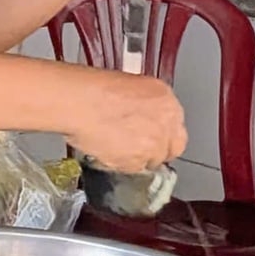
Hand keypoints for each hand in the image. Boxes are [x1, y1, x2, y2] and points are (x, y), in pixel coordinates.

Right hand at [64, 72, 187, 172]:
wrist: (80, 103)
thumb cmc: (92, 90)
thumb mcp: (127, 86)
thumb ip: (141, 104)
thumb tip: (138, 115)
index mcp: (165, 98)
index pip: (174, 124)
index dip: (160, 132)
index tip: (149, 134)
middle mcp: (167, 121)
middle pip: (173, 147)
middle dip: (156, 150)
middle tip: (135, 146)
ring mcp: (155, 144)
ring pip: (152, 161)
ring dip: (137, 157)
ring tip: (114, 146)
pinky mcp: (138, 161)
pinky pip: (133, 169)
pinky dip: (120, 164)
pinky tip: (106, 151)